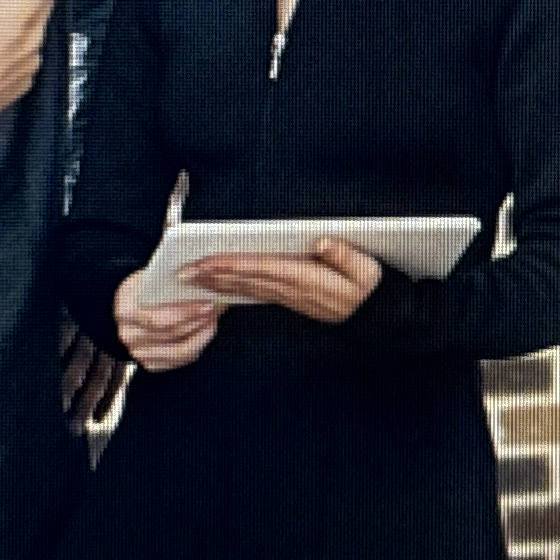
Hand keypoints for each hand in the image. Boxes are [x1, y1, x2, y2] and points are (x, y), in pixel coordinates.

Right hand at [113, 267, 222, 372]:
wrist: (138, 302)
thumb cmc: (149, 288)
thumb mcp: (153, 277)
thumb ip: (170, 278)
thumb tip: (199, 277)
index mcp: (125, 311)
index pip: (157, 319)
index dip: (185, 313)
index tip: (207, 303)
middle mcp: (128, 335)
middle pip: (169, 334)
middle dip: (196, 321)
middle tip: (213, 309)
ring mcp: (139, 352)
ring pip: (178, 351)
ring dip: (200, 334)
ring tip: (212, 319)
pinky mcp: (151, 363)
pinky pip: (180, 360)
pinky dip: (197, 345)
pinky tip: (206, 331)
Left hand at [179, 238, 383, 325]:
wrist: (377, 318)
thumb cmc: (371, 289)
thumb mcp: (367, 270)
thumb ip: (345, 255)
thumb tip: (323, 241)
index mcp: (307, 278)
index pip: (261, 268)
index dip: (232, 265)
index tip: (206, 262)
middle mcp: (293, 289)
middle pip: (246, 280)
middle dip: (213, 276)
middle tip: (182, 272)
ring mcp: (290, 297)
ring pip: (247, 288)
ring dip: (218, 283)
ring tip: (192, 277)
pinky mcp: (291, 298)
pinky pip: (256, 292)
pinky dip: (234, 288)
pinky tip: (219, 286)